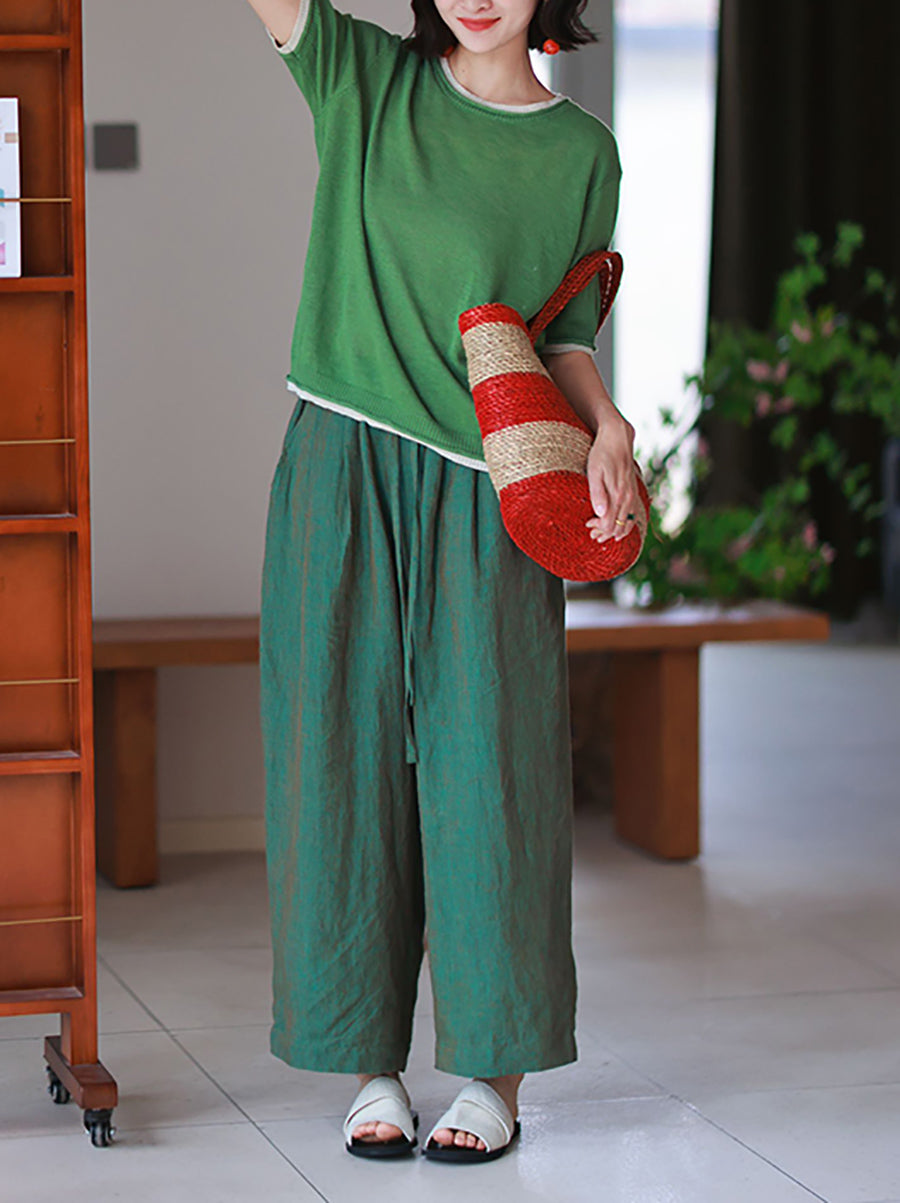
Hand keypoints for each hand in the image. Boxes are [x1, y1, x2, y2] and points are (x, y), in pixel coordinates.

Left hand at [584, 417, 639, 542]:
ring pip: (627, 524)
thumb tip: (600, 514)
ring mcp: (633, 496)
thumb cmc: (602, 454)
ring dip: (614, 531)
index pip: (609, 524)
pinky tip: (616, 525)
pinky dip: (624, 525)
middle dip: (604, 534)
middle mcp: (628, 498)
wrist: (617, 439)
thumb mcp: (594, 472)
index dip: (598, 529)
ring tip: (600, 532)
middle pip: (618, 527)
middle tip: (591, 533)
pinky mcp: (634, 492)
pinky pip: (633, 516)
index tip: (587, 525)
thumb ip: (597, 493)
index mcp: (618, 495)